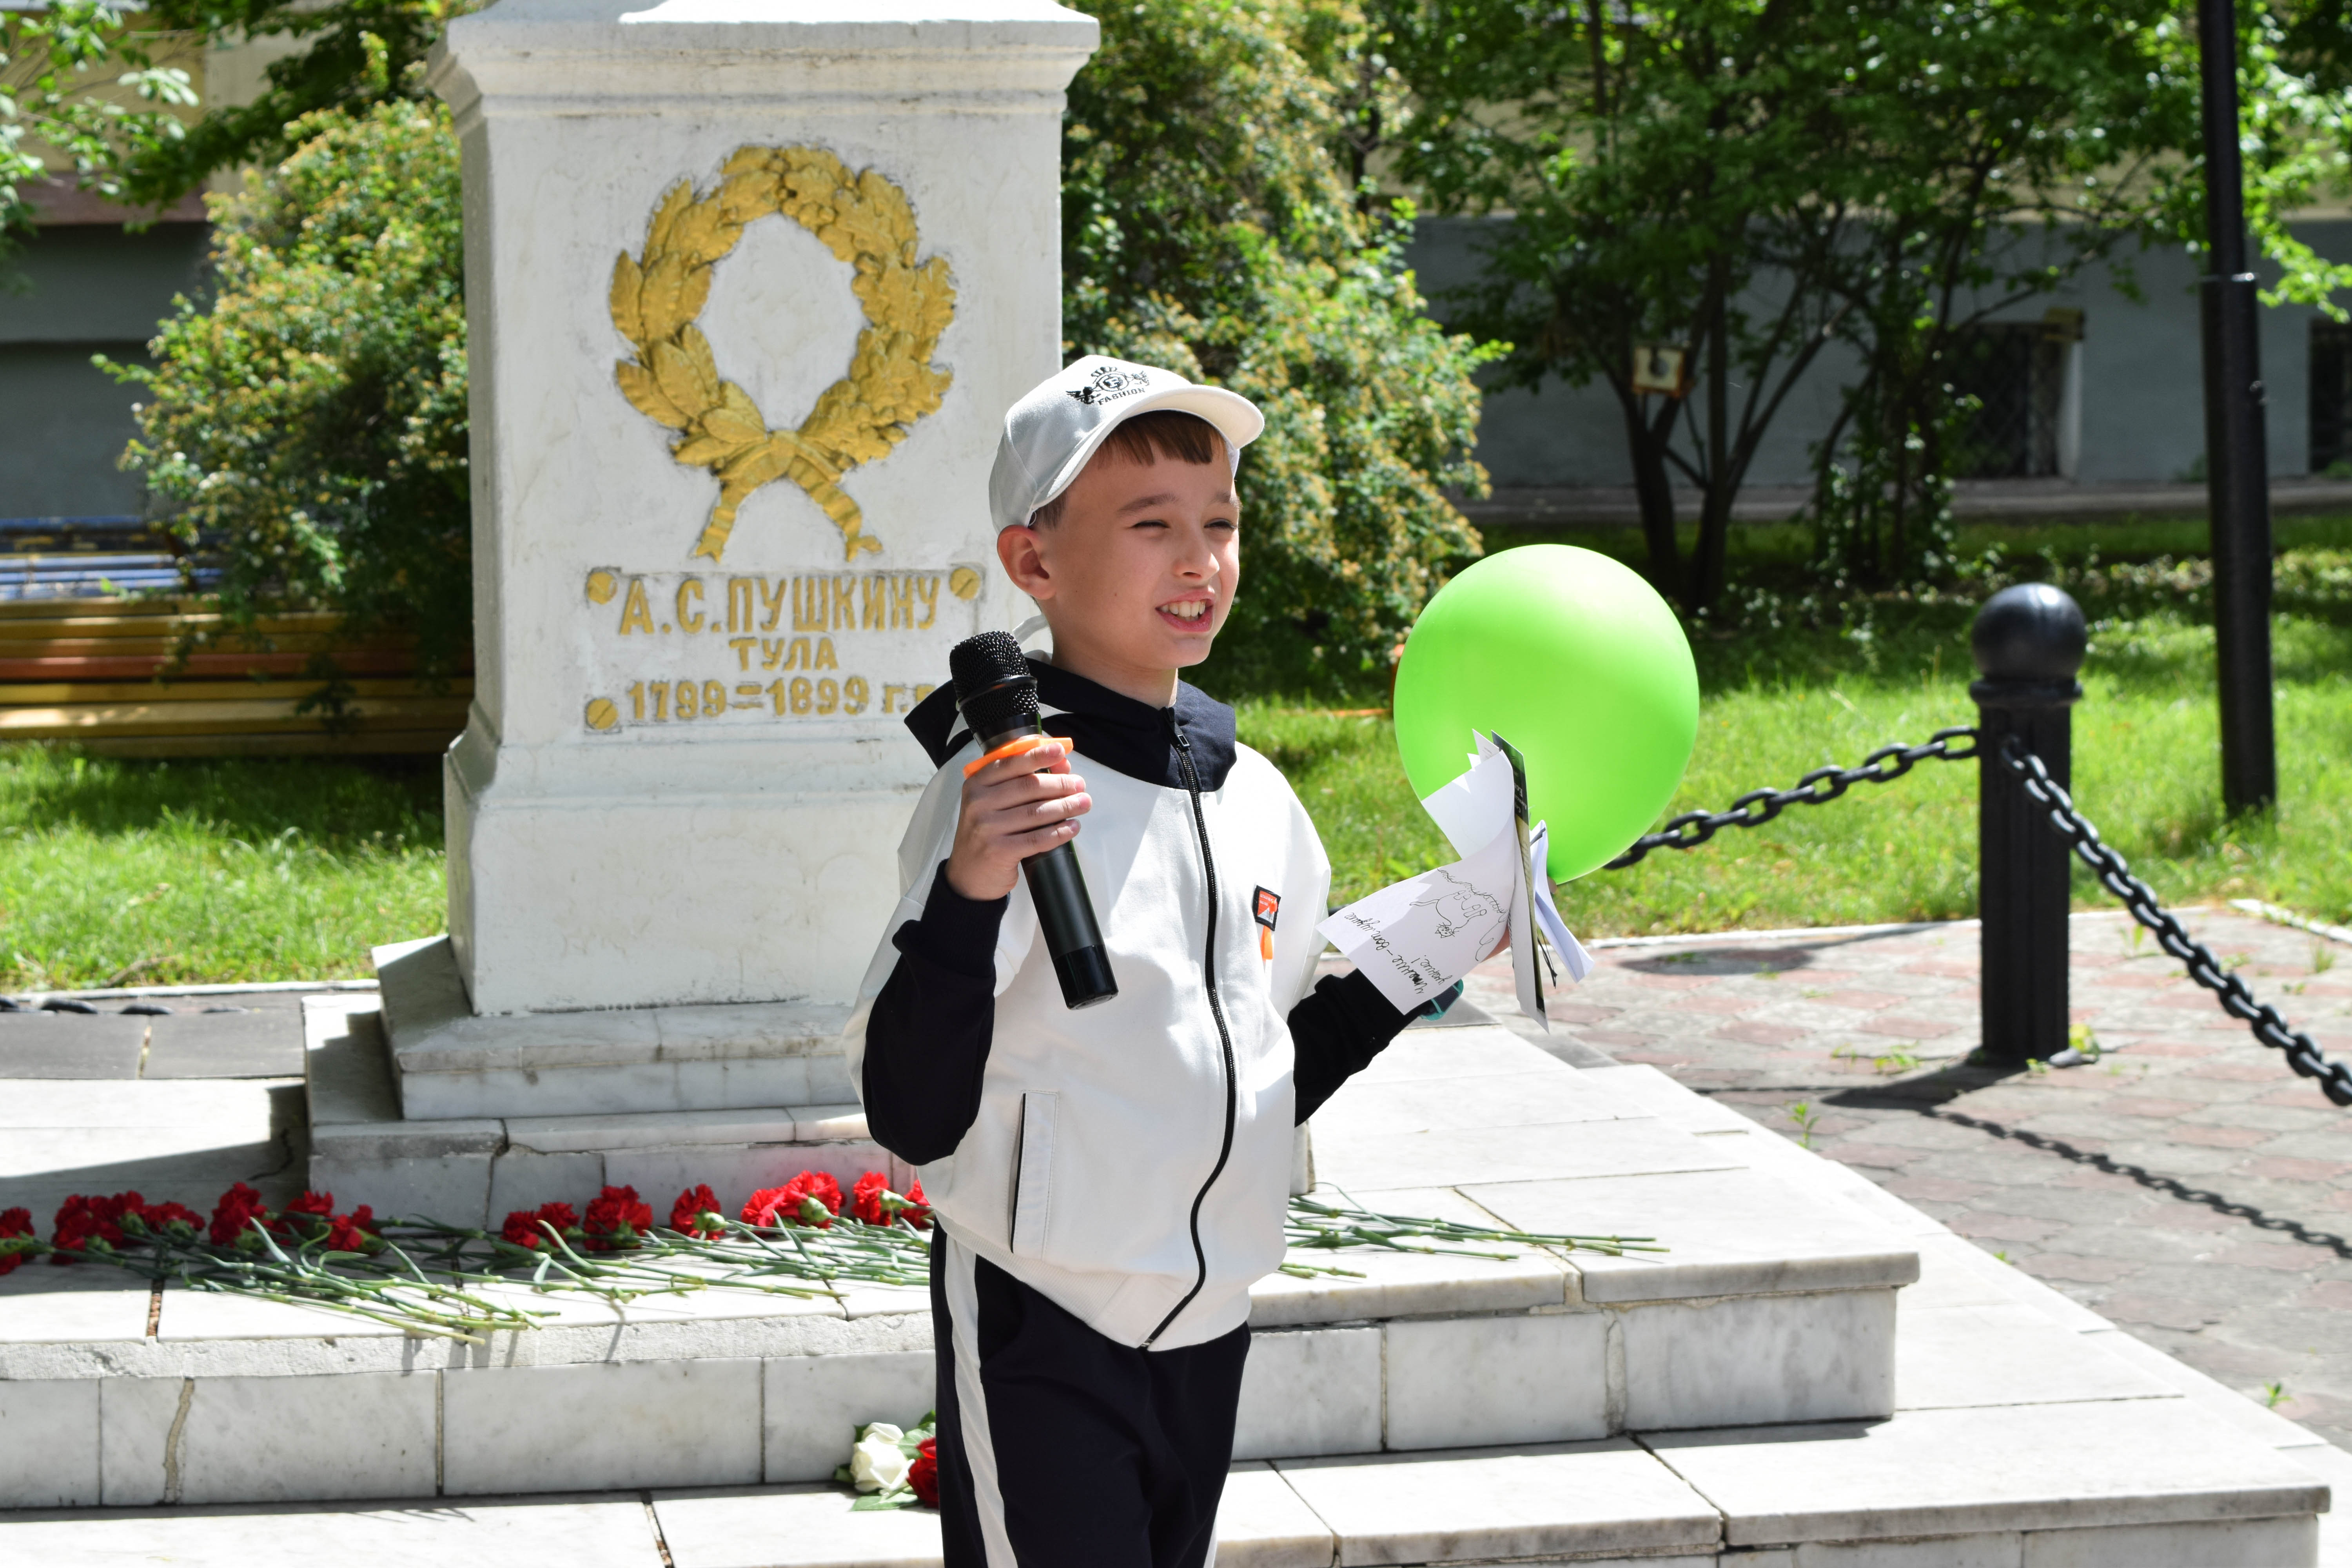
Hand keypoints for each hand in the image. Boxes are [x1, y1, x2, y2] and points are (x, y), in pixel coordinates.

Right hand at [944, 740, 1090, 901]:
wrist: (968, 875)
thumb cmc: (987, 832)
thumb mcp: (995, 802)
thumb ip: (1024, 780)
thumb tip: (1061, 763)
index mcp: (977, 784)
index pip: (1011, 763)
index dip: (1038, 755)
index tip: (1060, 751)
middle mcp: (978, 803)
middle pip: (1028, 786)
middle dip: (1060, 784)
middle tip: (1080, 785)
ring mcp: (986, 828)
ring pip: (1036, 812)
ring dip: (1065, 806)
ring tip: (1083, 803)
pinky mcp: (998, 851)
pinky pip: (1036, 839)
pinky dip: (1059, 832)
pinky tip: (1073, 827)